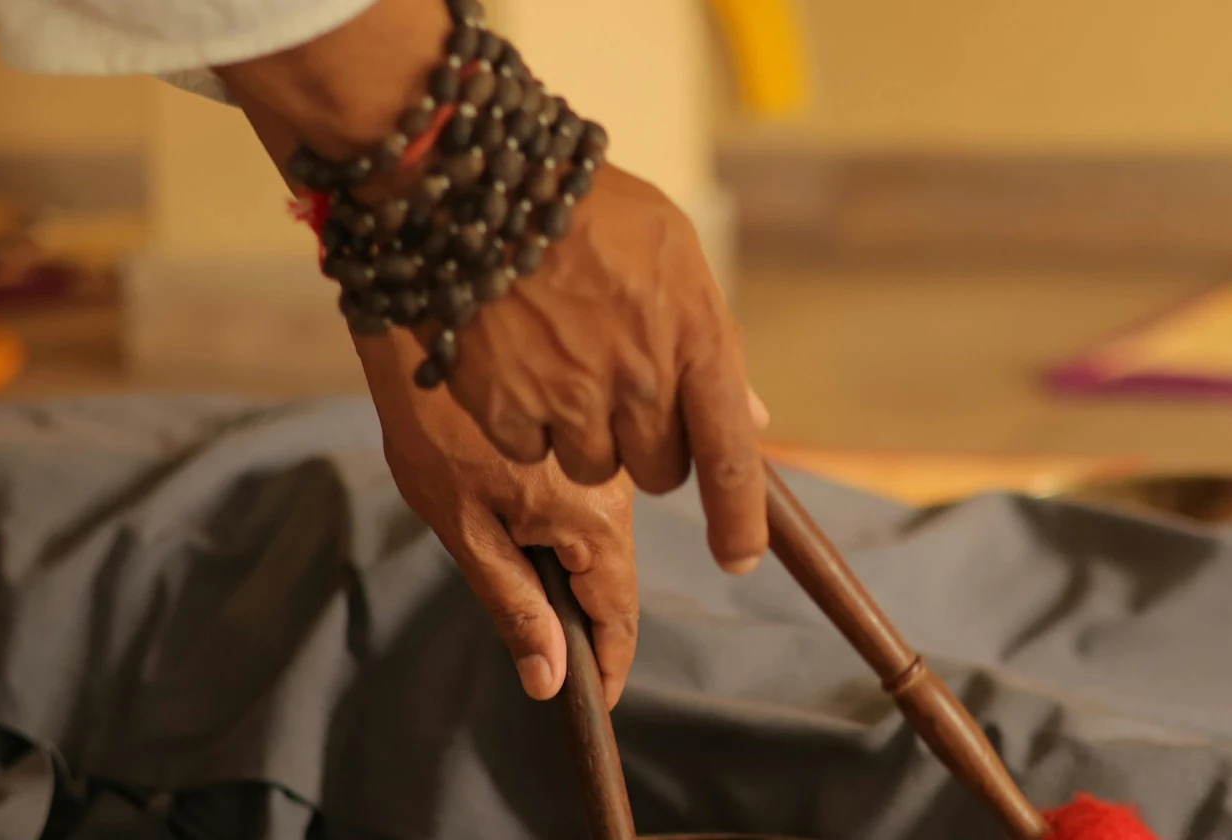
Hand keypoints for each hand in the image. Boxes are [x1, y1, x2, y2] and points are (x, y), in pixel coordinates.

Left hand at [356, 325, 638, 706]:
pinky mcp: (590, 418)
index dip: (609, 663)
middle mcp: (616, 485)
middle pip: (611, 570)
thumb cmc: (433, 420)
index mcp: (592, 520)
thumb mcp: (462, 523)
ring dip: (575, 556)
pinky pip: (596, 479)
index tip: (597, 699)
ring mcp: (607, 450)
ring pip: (605, 524)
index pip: (618, 613)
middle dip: (584, 608)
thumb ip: (512, 600)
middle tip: (541, 635)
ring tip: (513, 550)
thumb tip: (548, 676)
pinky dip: (573, 505)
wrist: (436, 305)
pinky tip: (532, 499)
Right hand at [441, 165, 768, 573]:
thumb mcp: (673, 251)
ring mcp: (572, 399)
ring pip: (595, 468)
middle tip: (621, 390)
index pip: (732, 456)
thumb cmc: (585, 207)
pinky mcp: (508, 411)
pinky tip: (516, 363)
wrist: (478, 184)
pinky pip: (531, 451)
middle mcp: (640, 379)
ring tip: (562, 362)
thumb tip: (752, 417)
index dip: (739, 520)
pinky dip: (525, 423)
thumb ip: (712, 339)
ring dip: (584, 434)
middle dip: (648, 446)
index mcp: (695, 338)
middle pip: (662, 471)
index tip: (738, 557)